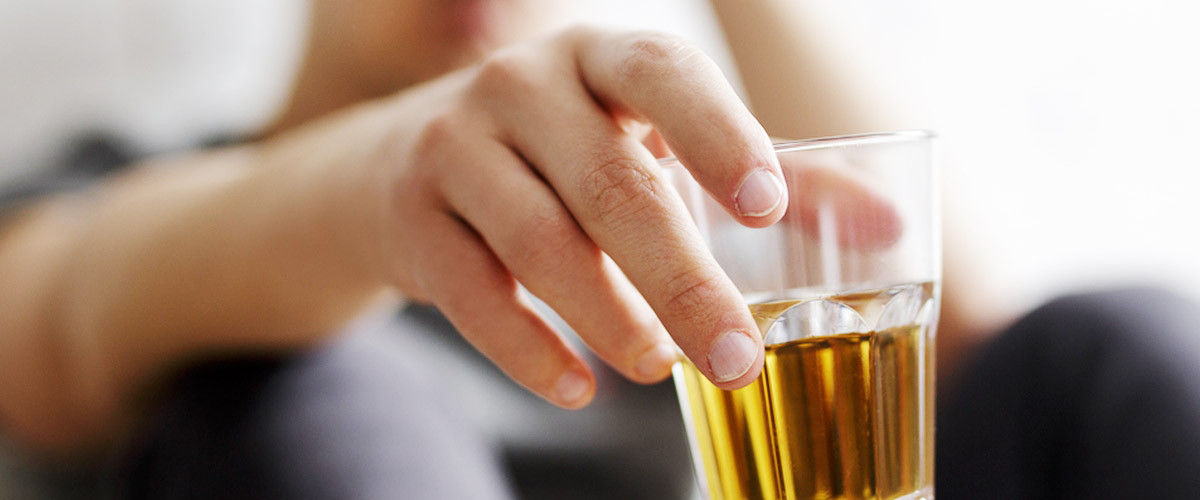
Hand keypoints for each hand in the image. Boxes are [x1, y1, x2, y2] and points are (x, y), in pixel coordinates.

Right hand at [369, 27, 786, 407]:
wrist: (398, 163)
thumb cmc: (563, 151)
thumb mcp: (650, 137)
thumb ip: (765, 172)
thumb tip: (891, 224)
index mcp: (598, 56)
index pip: (661, 72)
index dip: (717, 133)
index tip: (767, 208)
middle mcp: (521, 86)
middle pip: (609, 184)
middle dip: (681, 280)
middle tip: (736, 358)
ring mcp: (454, 147)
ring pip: (539, 244)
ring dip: (611, 319)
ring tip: (659, 369)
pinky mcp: (411, 220)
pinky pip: (473, 296)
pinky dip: (529, 351)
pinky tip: (578, 388)